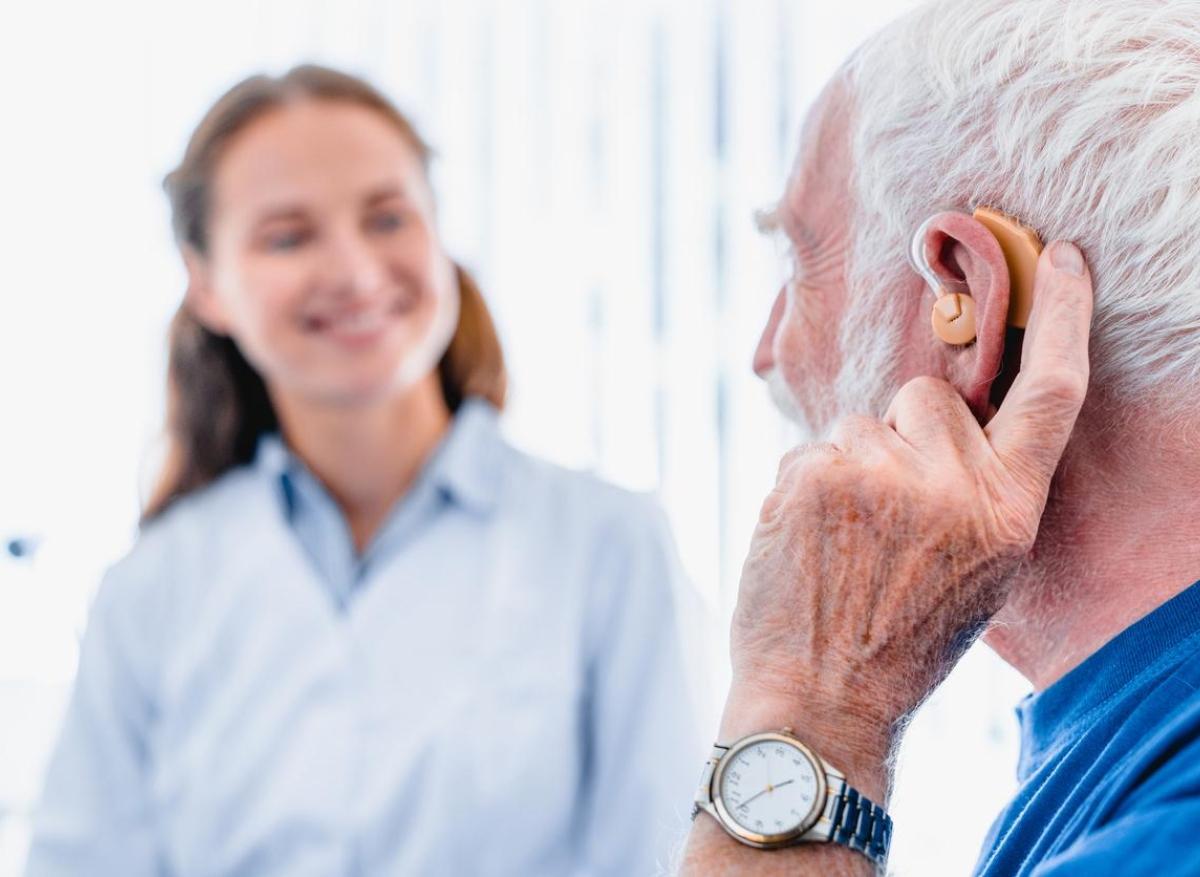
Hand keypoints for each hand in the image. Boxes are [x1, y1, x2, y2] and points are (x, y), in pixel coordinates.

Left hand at [721, 242, 1093, 790]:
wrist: (823, 695)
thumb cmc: (902, 639)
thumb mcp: (980, 572)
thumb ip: (977, 490)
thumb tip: (944, 423)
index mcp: (1008, 508)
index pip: (1051, 395)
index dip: (1064, 320)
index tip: (1066, 260)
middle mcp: (951, 481)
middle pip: (923, 396)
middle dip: (901, 435)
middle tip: (882, 509)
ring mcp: (877, 471)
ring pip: (857, 423)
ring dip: (847, 465)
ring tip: (841, 540)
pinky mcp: (812, 473)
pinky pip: (807, 448)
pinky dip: (803, 485)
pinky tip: (805, 542)